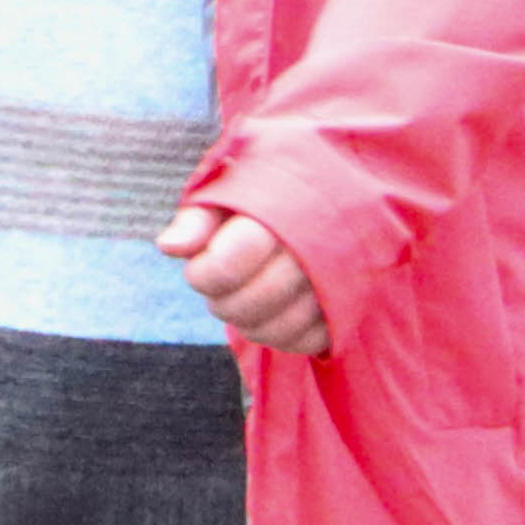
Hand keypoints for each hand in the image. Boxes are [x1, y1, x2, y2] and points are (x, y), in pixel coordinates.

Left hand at [159, 200, 328, 356]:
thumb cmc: (275, 188)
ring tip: (246, 296)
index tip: (201, 265)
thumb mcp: (233, 187)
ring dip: (250, 321)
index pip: (232, 261)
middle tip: (221, 286)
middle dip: (224, 301)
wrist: (344, 183)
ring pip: (280, 327)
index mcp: (289, 205)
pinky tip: (274, 311)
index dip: (205, 273)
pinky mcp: (355, 305)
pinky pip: (307, 341)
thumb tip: (170, 247)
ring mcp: (345, 277)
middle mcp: (324, 241)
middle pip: (255, 300)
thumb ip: (199, 217)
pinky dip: (281, 335)